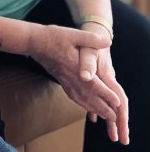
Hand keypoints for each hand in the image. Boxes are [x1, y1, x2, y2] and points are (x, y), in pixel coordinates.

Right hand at [27, 24, 128, 142]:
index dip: (107, 94)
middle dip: (103, 108)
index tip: (118, 103)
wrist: (33, 42)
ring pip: (82, 99)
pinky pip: (74, 96)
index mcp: (76, 67)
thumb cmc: (52, 37)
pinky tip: (87, 107)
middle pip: (89, 97)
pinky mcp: (61, 80)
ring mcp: (65, 81)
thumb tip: (108, 41)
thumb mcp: (73, 34)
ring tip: (106, 117)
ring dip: (94, 109)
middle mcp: (71, 78)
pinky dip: (83, 104)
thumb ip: (91, 39)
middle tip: (116, 118)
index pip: (94, 85)